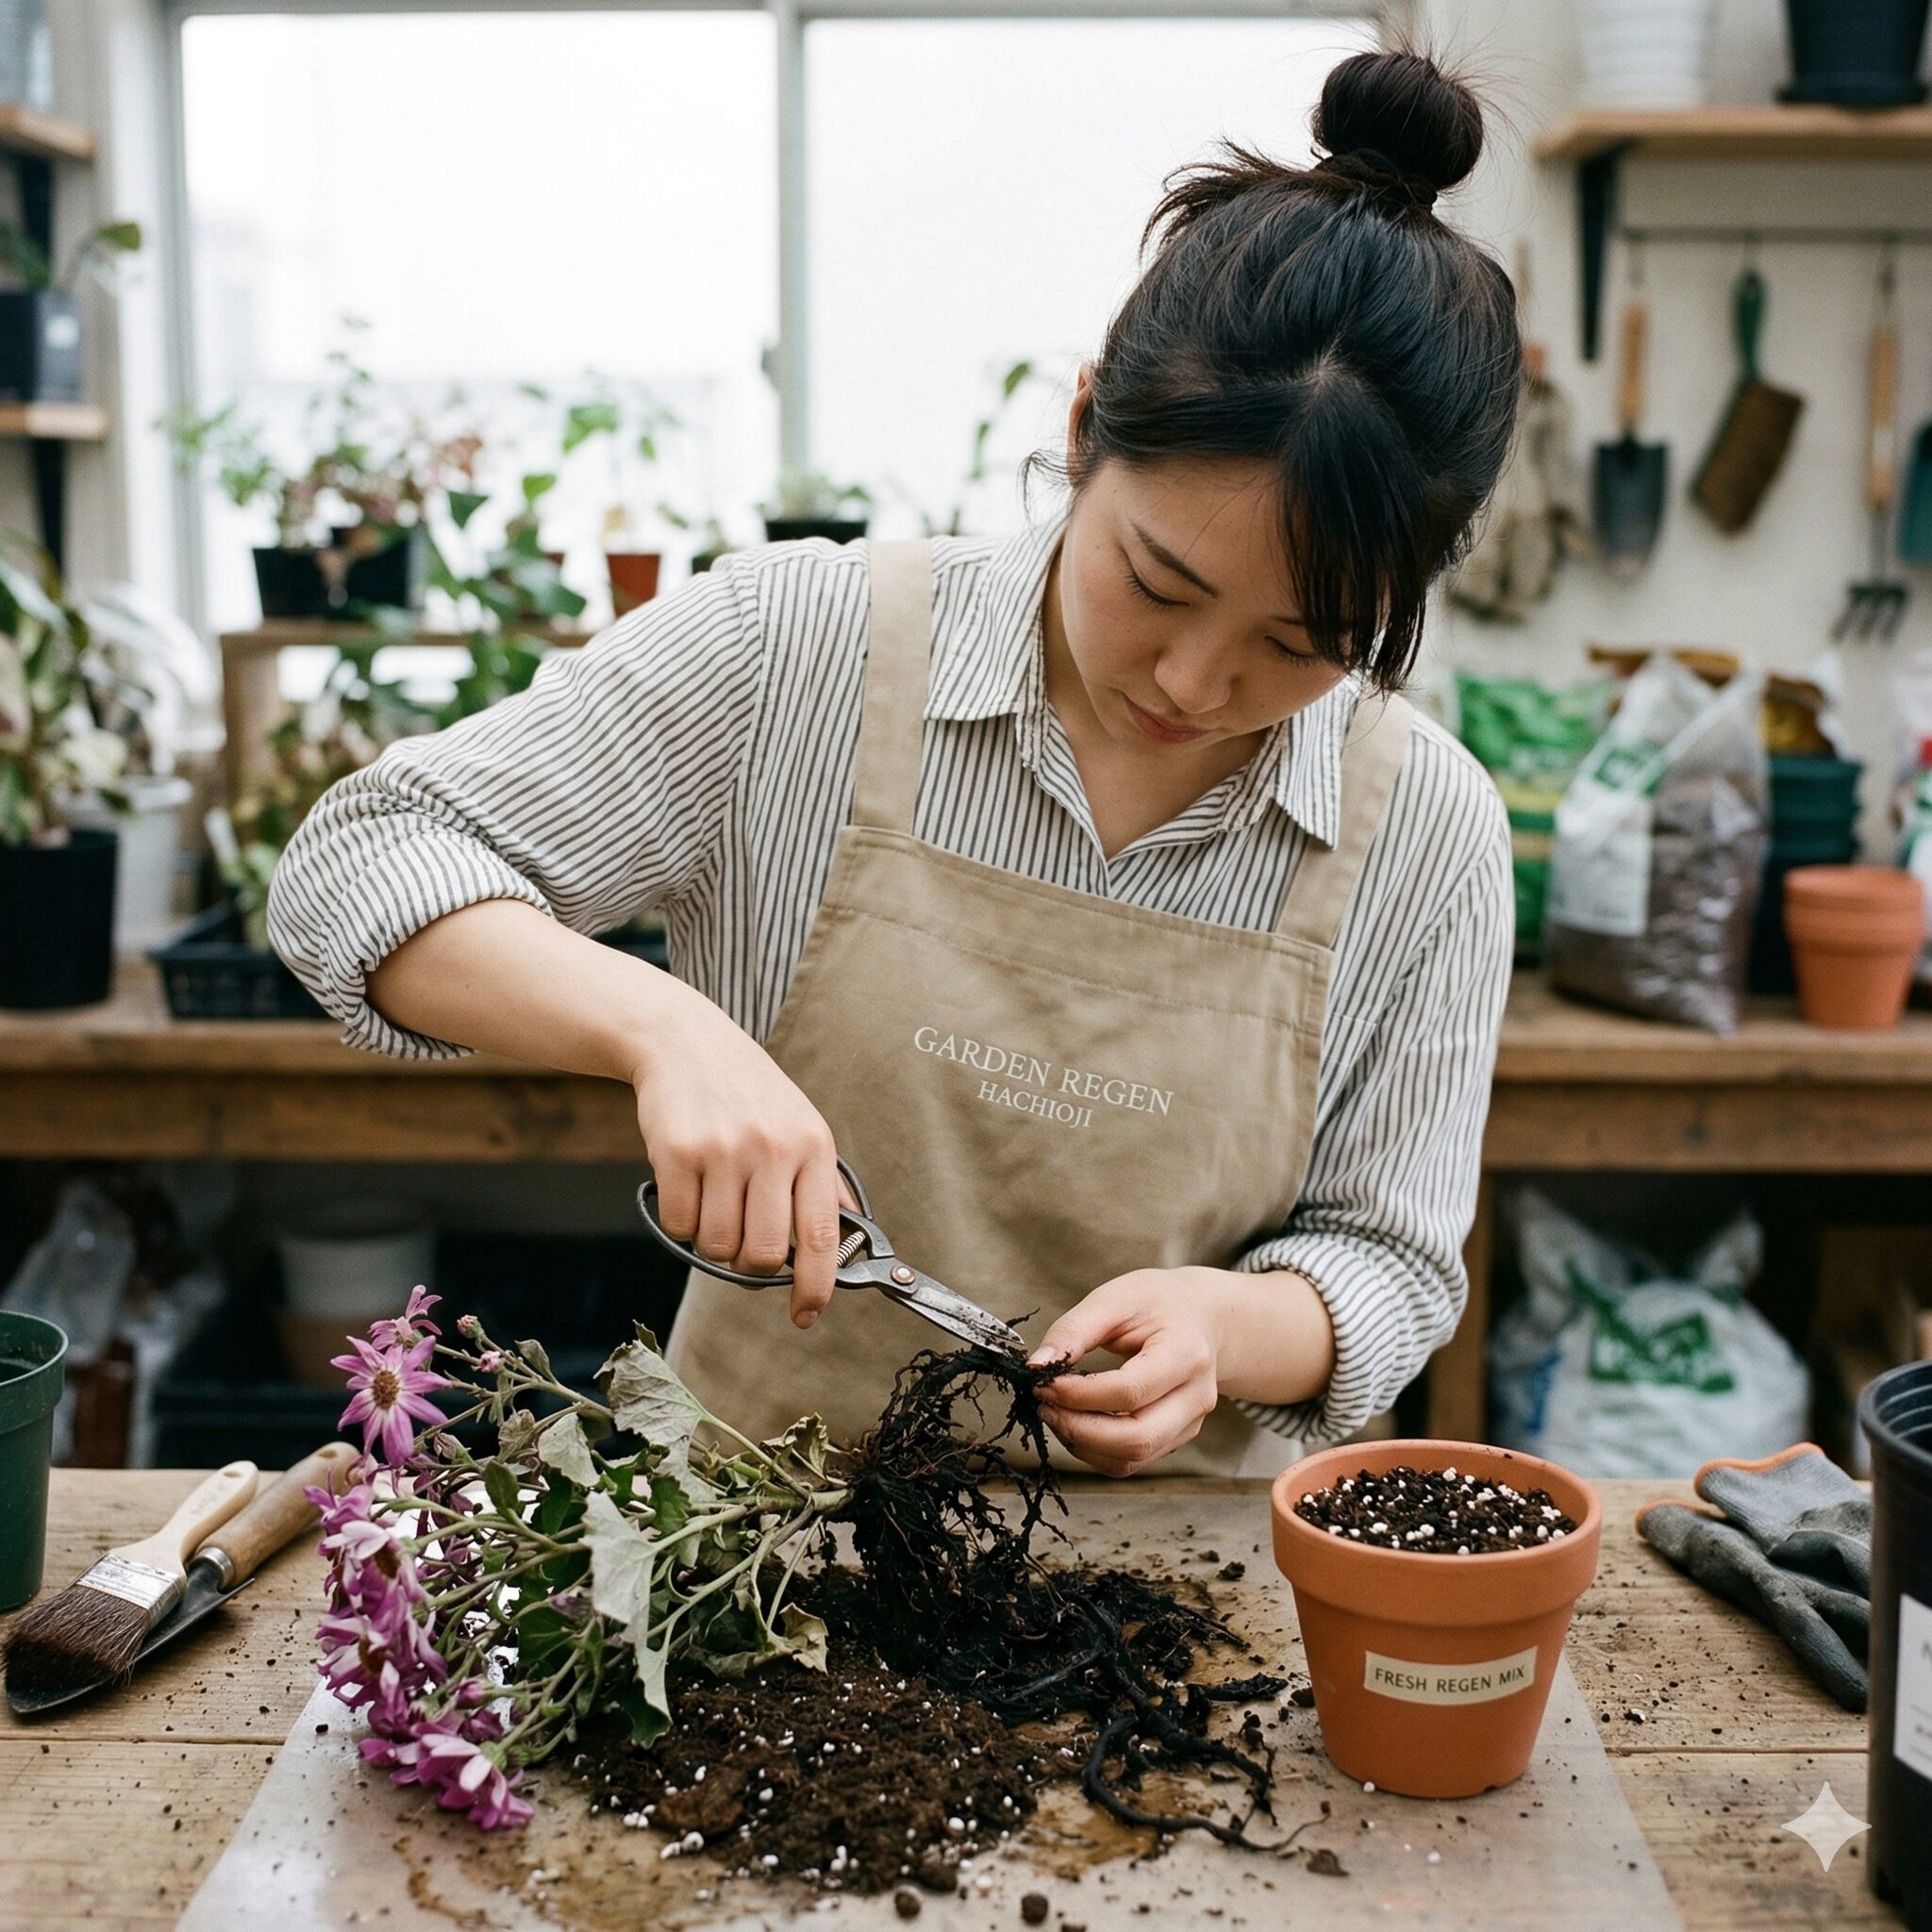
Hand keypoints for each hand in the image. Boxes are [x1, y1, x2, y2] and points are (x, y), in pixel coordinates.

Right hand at [629, 978, 852, 1327]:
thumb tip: (852, 1245)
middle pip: (761, 1255)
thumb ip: (824, 1186)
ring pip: (717, 1246)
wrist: (686, 1042)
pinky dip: (680, 1221)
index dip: (816, 1286)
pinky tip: (688, 1186)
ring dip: (712, 1240)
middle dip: (750, 1266)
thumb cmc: (750, 1094)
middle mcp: (773, 1148)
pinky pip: (678, 1225)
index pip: (822, 1236)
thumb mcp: (802, 1126)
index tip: (807, 1314)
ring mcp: (724, 1150)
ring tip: (715, 1199)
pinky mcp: (677, 1152)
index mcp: (813, 1147)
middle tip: (743, 1243)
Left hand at [1028, 1267, 1227, 1476]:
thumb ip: (1072, 1331)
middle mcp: (1196, 1396)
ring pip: (1132, 1458)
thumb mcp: (1113, 1299)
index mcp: (1186, 1354)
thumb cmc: (1157, 1303)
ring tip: (1055, 1412)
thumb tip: (1036, 1367)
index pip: (1129, 1392)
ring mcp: (1190, 1423)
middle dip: (1078, 1429)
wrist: (1201, 1316)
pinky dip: (1096, 1450)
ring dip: (1083, 1444)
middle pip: (1136, 1439)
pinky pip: (1132, 1461)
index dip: (1079, 1395)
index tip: (1043, 1382)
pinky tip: (1075, 1423)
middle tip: (1043, 1405)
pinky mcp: (1176, 1437)